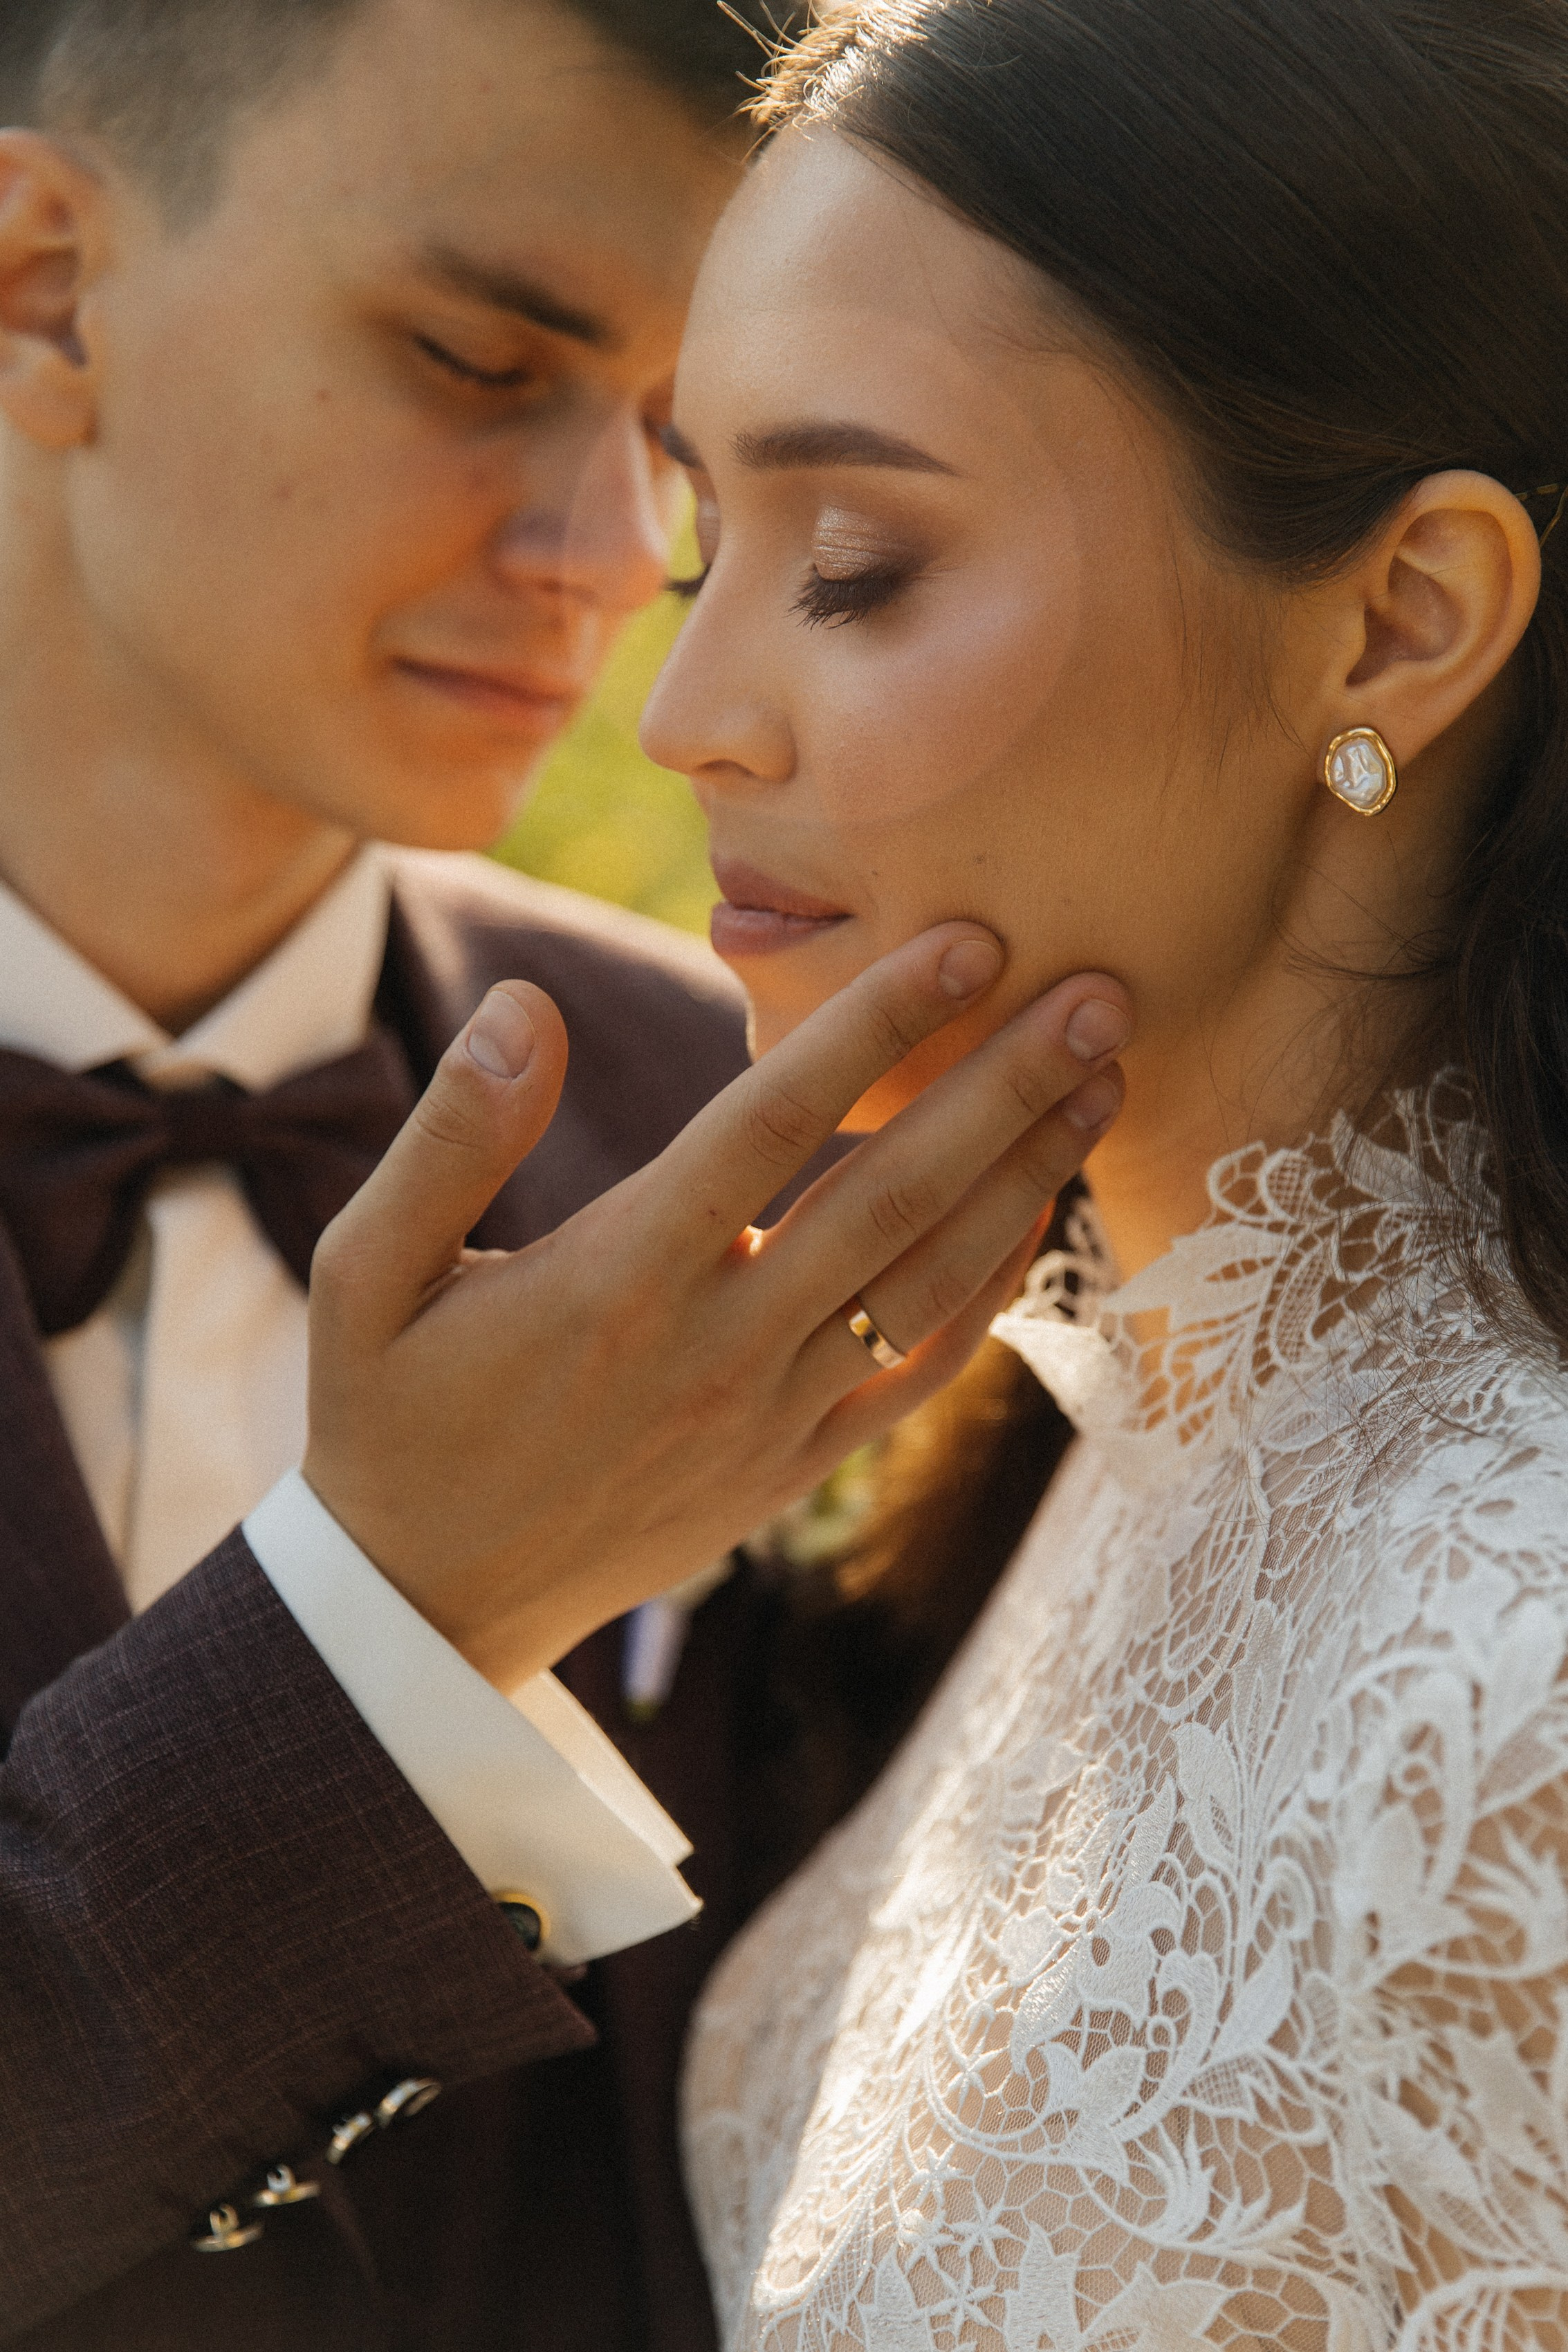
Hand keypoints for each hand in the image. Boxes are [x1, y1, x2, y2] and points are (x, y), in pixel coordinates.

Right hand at [304, 924, 1128, 1689]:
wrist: (429, 1604)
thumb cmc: (392, 1416)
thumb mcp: (369, 1272)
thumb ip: (451, 1133)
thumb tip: (528, 1005)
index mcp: (621, 1275)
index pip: (774, 1120)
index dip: (879, 1023)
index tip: (969, 942)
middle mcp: (718, 1343)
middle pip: (894, 1194)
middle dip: (1007, 1086)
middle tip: (1104, 992)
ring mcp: (771, 1415)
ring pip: (932, 1283)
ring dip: (1026, 1177)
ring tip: (1105, 1080)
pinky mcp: (794, 1468)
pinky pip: (920, 1373)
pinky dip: (992, 1294)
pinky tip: (1041, 1215)